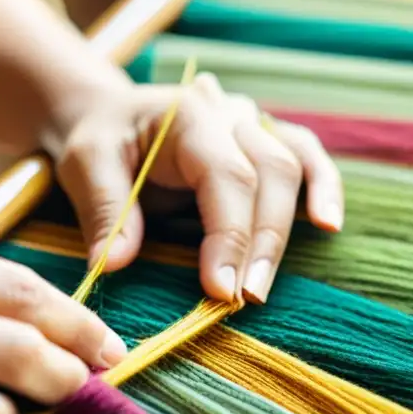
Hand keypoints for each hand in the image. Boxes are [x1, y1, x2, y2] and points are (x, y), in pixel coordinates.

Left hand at [51, 74, 343, 303]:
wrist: (108, 117)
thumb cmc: (99, 139)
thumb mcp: (84, 164)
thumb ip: (104, 209)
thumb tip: (115, 263)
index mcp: (189, 114)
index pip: (225, 174)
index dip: (229, 234)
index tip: (219, 289)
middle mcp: (229, 114)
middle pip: (269, 174)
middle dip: (260, 243)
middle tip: (242, 299)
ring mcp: (252, 124)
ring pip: (292, 169)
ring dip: (285, 231)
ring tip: (264, 286)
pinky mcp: (262, 142)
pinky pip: (306, 158)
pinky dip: (323, 188)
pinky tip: (328, 225)